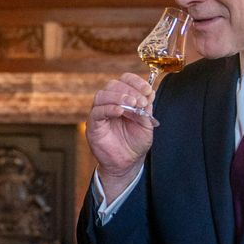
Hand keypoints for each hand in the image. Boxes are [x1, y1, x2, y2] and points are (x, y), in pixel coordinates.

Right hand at [86, 73, 155, 201]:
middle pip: (113, 85)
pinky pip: (97, 112)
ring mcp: (99, 112)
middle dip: (129, 90)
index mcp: (123, 99)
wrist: (128, 162)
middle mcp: (109, 102)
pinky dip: (108, 109)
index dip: (136, 81)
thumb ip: (146, 108)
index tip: (147, 90)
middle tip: (141, 101)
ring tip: (132, 104)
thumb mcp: (146, 124)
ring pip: (102, 95)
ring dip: (119, 97)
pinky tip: (120, 112)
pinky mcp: (93, 124)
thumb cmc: (136, 142)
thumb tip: (150, 92)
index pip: (125, 80)